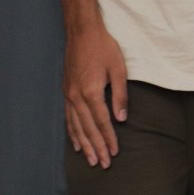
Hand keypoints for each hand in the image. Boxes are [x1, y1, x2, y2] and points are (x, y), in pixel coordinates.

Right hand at [63, 22, 127, 167]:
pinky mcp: (66, 92)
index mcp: (91, 92)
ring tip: (90, 158)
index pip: (102, 121)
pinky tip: (76, 142)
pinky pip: (68, 118)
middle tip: (102, 164)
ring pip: (76, 126)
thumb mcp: (118, 69)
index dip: (109, 138)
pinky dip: (72, 132)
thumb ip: (120, 95)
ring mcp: (69, 95)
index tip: (114, 152)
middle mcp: (77, 97)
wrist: (82, 33)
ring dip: (83, 144)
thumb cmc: (104, 48)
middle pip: (88, 128)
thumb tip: (122, 118)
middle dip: (96, 147)